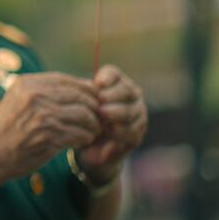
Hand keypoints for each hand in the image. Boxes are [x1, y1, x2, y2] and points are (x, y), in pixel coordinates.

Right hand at [0, 72, 101, 178]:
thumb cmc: (6, 128)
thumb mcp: (17, 99)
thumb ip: (41, 90)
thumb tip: (75, 87)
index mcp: (28, 83)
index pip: (66, 79)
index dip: (84, 89)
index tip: (92, 99)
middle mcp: (35, 96)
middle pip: (79, 95)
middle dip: (93, 106)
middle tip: (98, 116)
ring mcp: (43, 116)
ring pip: (84, 115)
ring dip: (93, 124)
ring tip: (92, 130)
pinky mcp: (49, 136)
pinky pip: (79, 134)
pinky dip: (85, 138)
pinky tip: (82, 141)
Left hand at [76, 65, 146, 182]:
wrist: (93, 146)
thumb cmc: (84, 118)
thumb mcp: (82, 107)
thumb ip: (84, 97)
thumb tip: (83, 88)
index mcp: (115, 83)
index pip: (114, 74)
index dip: (108, 77)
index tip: (98, 84)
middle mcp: (130, 95)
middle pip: (126, 91)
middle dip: (114, 97)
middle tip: (102, 104)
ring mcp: (137, 114)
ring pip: (131, 111)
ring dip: (118, 114)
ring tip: (105, 120)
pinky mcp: (137, 133)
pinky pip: (132, 131)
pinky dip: (121, 132)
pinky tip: (111, 133)